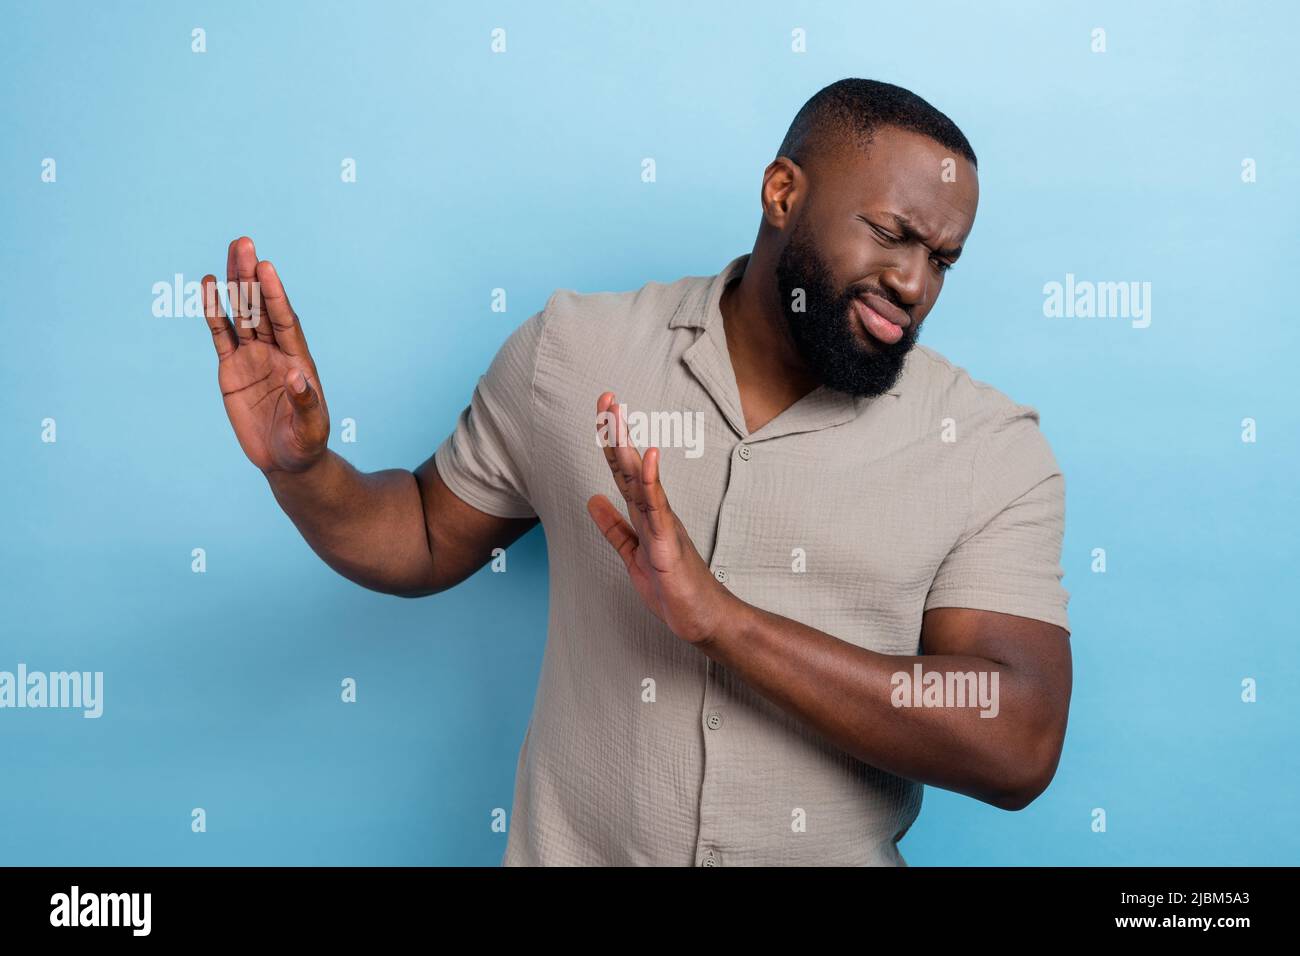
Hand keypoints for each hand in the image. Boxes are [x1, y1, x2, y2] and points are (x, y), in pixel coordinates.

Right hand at [201, 237, 328, 473]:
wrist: (287, 460)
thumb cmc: (305, 443)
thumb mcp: (311, 427)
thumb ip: (305, 402)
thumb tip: (297, 377)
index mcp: (298, 359)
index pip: (284, 320)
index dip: (275, 294)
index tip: (266, 267)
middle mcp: (275, 351)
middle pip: (261, 307)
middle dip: (251, 277)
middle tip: (243, 242)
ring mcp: (252, 356)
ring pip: (241, 313)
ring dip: (234, 284)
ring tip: (230, 252)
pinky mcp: (231, 368)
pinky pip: (221, 335)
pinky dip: (214, 313)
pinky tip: (208, 287)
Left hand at [586, 391, 735, 645]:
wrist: (701, 617)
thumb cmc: (673, 587)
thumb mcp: (632, 553)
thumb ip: (614, 527)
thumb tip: (592, 499)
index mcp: (644, 514)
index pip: (622, 471)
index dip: (609, 442)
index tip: (602, 412)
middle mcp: (655, 512)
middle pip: (630, 466)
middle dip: (616, 432)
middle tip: (607, 397)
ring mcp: (663, 525)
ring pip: (641, 480)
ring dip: (628, 447)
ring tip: (619, 417)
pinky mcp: (669, 543)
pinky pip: (658, 508)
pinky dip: (652, 482)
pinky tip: (649, 457)